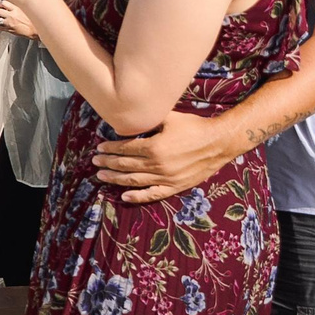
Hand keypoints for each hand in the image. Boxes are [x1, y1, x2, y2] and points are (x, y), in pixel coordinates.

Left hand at [0, 0, 37, 38]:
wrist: (35, 31)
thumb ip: (16, 7)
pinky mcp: (8, 29)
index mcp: (16, 8)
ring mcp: (9, 23)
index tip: (1, 6)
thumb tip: (10, 5)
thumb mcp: (25, 10)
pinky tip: (0, 25)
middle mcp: (12, 15)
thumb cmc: (33, 21)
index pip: (3, 3)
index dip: (0, 4)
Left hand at [92, 112, 237, 203]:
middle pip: (126, 166)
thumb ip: (148, 120)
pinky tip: (124, 196)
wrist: (219, 142)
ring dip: (116, 179)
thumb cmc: (194, 127)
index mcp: (154, 147)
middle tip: (95, 162)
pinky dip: (137, 196)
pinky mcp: (176, 186)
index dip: (110, 149)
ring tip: (102, 176)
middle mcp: (158, 165)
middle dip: (108, 163)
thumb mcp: (170, 118)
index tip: (100, 148)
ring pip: (134, 180)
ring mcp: (167, 178)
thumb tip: (129, 120)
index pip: (125, 149)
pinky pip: (153, 194)